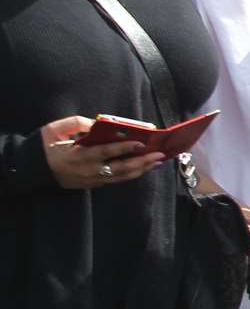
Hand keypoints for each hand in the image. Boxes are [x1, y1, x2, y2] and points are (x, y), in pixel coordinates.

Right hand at [40, 116, 166, 189]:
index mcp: (79, 156)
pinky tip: (142, 168)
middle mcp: (87, 171)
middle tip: (160, 155)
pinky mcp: (91, 184)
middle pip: (120, 168)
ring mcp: (90, 180)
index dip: (124, 148)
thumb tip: (98, 123)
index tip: (141, 143)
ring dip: (140, 170)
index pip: (106, 152)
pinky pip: (115, 180)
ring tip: (157, 162)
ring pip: (120, 177)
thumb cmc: (45, 145)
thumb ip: (78, 124)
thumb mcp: (57, 129)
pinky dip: (130, 174)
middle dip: (142, 162)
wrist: (30, 168)